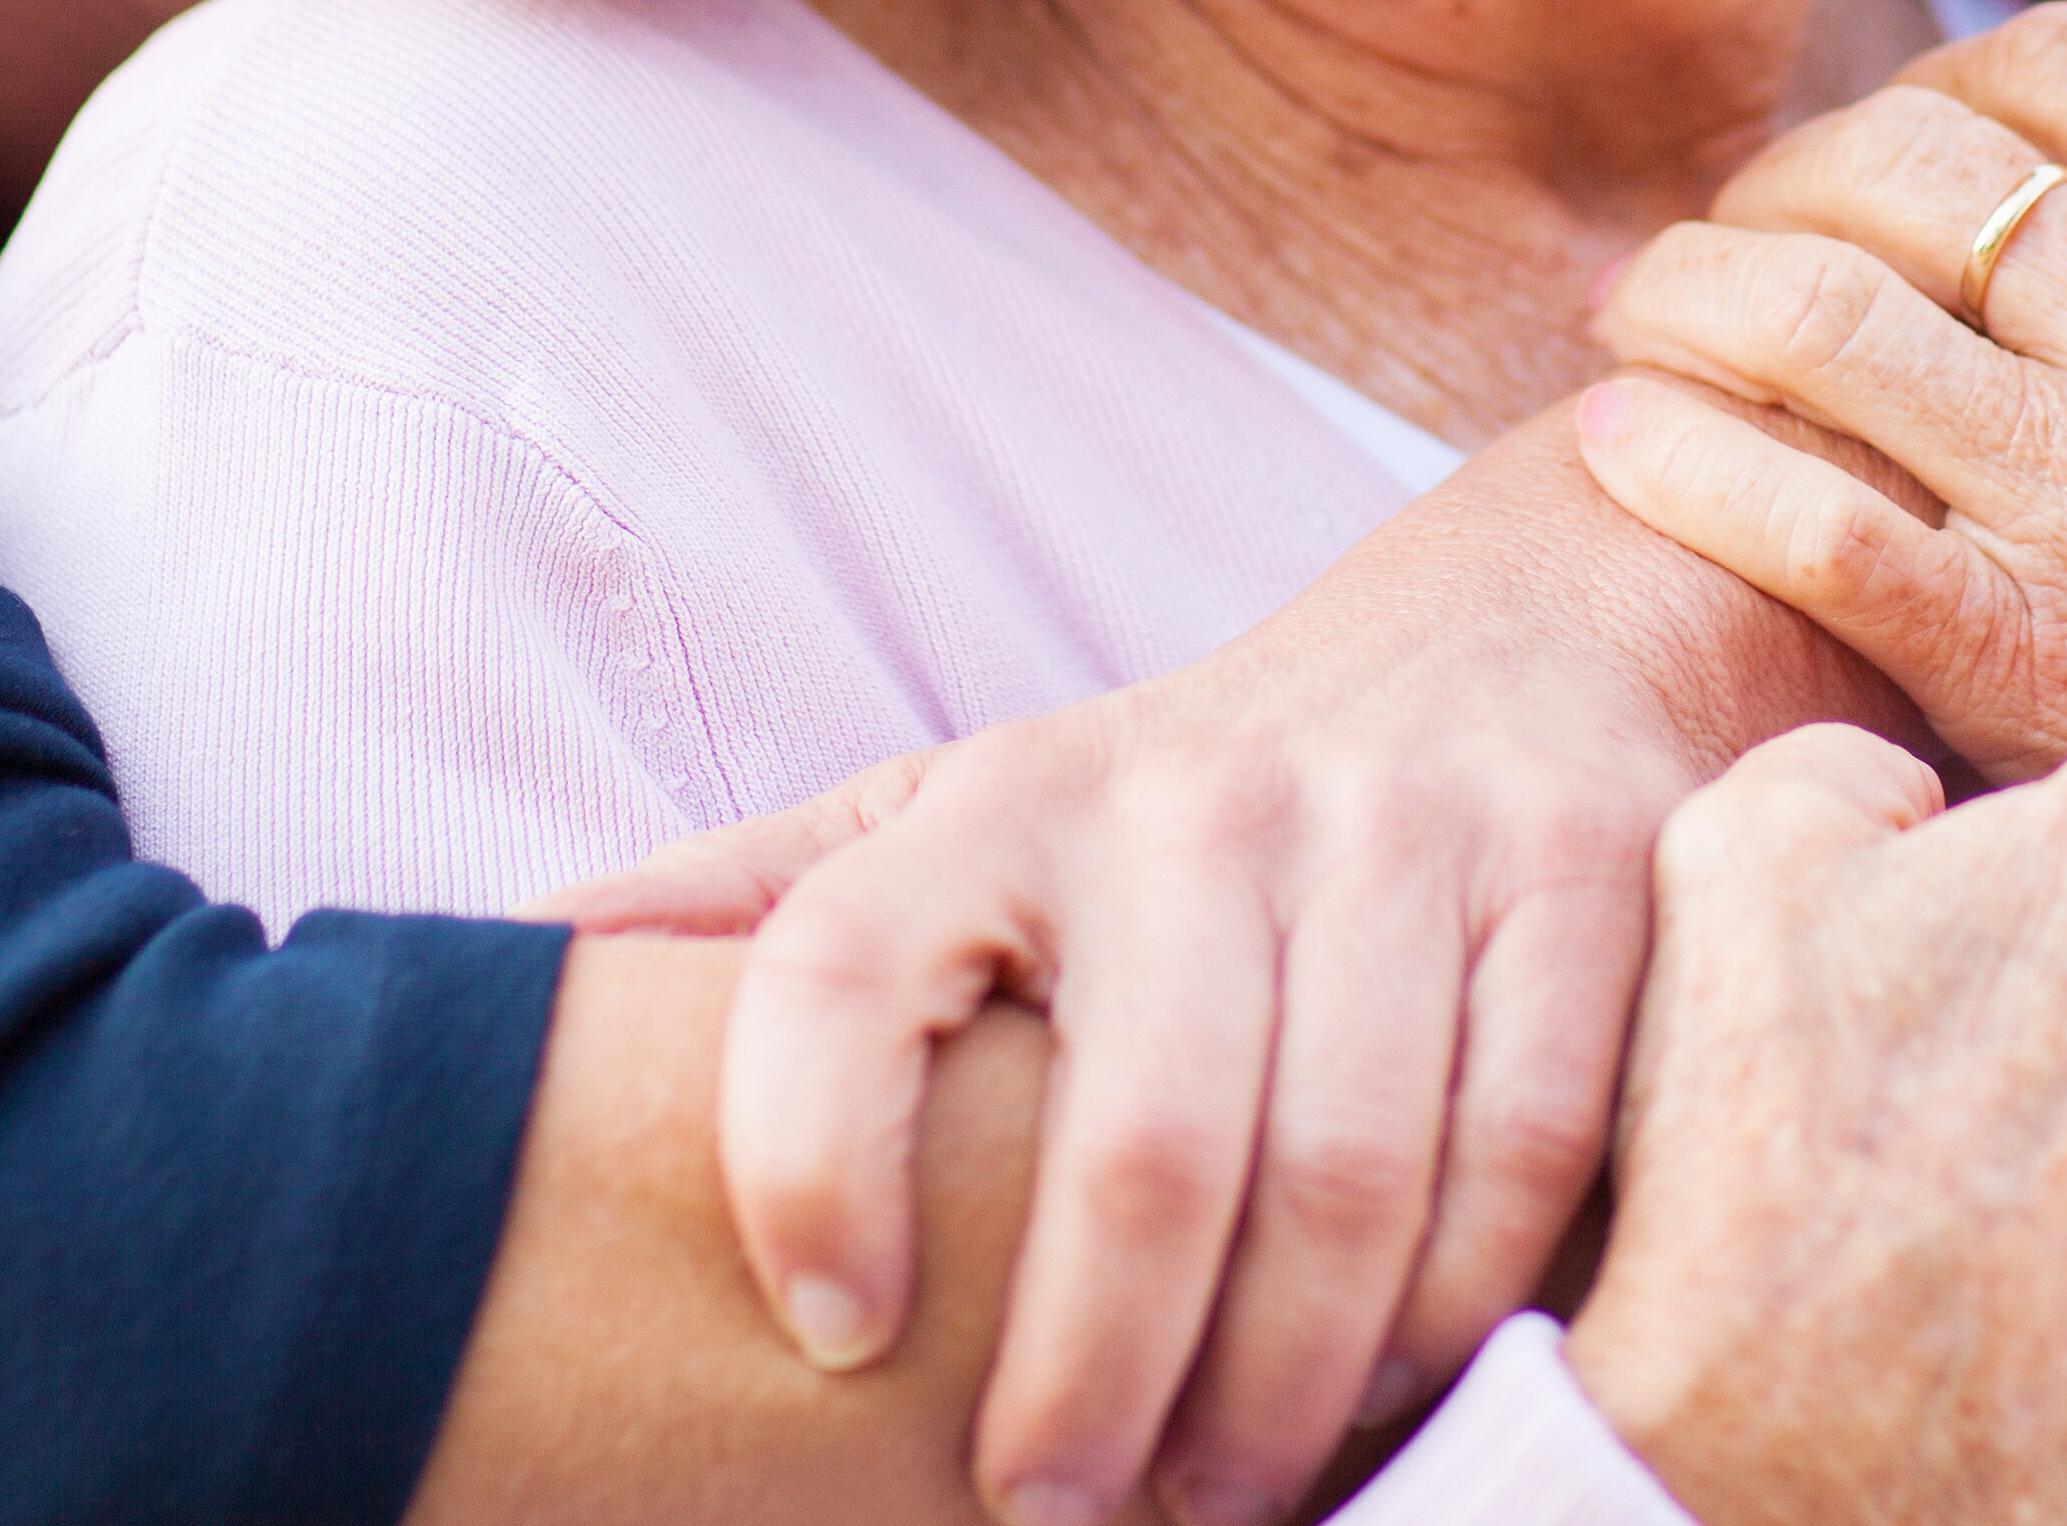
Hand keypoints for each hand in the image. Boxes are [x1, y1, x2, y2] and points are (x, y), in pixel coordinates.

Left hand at [539, 412, 1867, 1525]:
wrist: (1511, 631)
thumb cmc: (1185, 796)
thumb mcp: (959, 809)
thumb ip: (755, 900)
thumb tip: (488, 974)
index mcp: (1008, 797)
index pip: (845, 953)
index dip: (804, 1148)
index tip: (818, 1331)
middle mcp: (1200, 799)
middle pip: (1147, 1141)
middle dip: (1098, 1387)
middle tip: (1057, 1518)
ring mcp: (1403, 828)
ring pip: (1348, 1174)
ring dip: (1282, 1396)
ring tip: (1219, 1508)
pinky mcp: (1578, 873)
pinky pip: (1522, 1153)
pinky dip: (1465, 1318)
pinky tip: (1402, 1403)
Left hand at [1580, 5, 2066, 768]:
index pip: (2052, 65)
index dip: (1931, 80)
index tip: (1873, 144)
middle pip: (1903, 169)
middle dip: (1779, 177)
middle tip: (1722, 228)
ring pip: (1815, 316)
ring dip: (1685, 288)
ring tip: (1641, 308)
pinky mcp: (2003, 656)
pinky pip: (1794, 515)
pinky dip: (1673, 454)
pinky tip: (1614, 434)